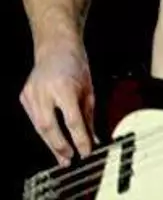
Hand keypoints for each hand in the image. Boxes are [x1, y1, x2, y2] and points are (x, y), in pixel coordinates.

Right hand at [19, 44, 96, 164]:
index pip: (72, 121)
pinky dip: (43, 130)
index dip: (79, 139)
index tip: (86, 151)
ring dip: (50, 143)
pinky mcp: (24, 96)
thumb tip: (92, 138)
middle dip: (59, 146)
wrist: (56, 48)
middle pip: (49, 127)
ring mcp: (31, 94)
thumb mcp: (89, 90)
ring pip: (38, 126)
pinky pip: (34, 119)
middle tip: (68, 160)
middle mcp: (44, 92)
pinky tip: (51, 138)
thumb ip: (89, 116)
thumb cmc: (76, 66)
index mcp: (64, 88)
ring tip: (60, 156)